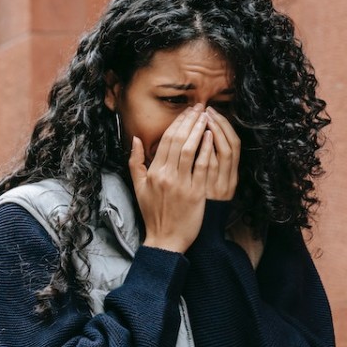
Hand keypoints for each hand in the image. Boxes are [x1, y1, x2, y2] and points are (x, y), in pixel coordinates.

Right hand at [130, 105, 213, 252]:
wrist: (165, 239)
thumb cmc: (152, 213)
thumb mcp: (138, 187)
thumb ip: (135, 162)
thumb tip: (136, 140)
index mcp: (153, 173)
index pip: (165, 141)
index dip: (178, 123)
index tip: (187, 112)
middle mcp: (166, 176)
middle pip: (179, 141)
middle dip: (190, 121)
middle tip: (199, 108)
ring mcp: (182, 184)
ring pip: (190, 150)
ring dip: (199, 130)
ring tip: (207, 116)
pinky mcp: (196, 193)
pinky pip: (202, 166)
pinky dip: (207, 150)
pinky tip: (211, 137)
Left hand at [203, 106, 240, 200]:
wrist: (194, 234)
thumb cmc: (200, 208)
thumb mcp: (211, 187)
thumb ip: (210, 165)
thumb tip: (204, 140)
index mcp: (230, 176)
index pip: (233, 144)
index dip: (223, 126)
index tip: (211, 112)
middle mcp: (228, 179)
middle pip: (230, 145)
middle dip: (218, 125)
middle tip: (205, 109)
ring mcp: (218, 185)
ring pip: (223, 153)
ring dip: (213, 134)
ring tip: (202, 118)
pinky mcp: (205, 191)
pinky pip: (208, 167)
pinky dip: (205, 151)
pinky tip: (199, 138)